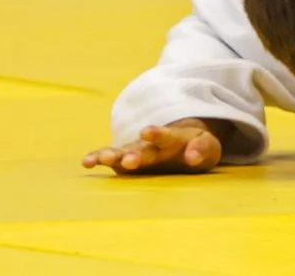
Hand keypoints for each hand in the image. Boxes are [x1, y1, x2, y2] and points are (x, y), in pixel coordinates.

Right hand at [82, 119, 223, 175]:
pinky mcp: (124, 160)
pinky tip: (86, 162)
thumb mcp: (207, 148)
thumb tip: (193, 157)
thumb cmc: (195, 147)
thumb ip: (202, 150)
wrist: (181, 141)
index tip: (147, 131)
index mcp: (172, 139)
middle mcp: (150, 144)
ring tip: (103, 159)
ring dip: (113, 155)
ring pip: (122, 152)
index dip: (157, 133)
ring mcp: (135, 150)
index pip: (165, 135)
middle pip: (142, 149)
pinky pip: (109, 158)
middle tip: (129, 159)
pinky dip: (97, 158)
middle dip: (134, 154)